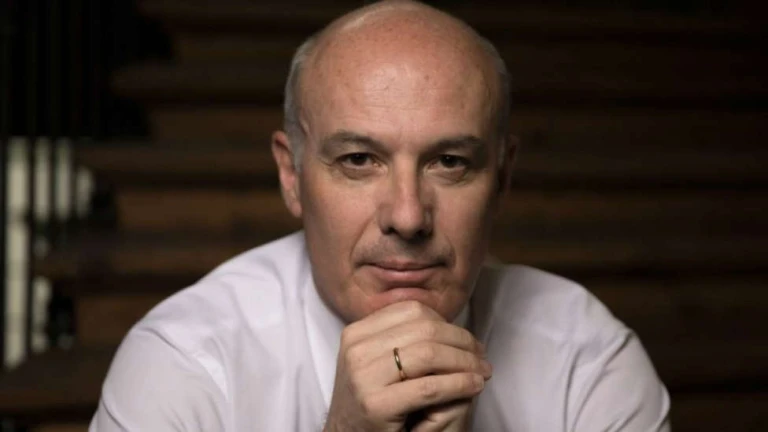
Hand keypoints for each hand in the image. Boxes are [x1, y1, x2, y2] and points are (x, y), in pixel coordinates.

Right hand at [323, 301, 490, 431]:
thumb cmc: (372, 401)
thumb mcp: (377, 360)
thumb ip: (402, 337)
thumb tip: (445, 320)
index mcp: (357, 333)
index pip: (413, 311)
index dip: (447, 323)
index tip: (466, 340)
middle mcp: (356, 349)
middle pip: (424, 329)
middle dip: (462, 341)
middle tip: (481, 356)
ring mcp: (363, 377)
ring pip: (429, 354)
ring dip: (465, 362)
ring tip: (482, 372)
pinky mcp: (376, 404)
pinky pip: (429, 387)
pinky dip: (459, 384)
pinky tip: (473, 386)